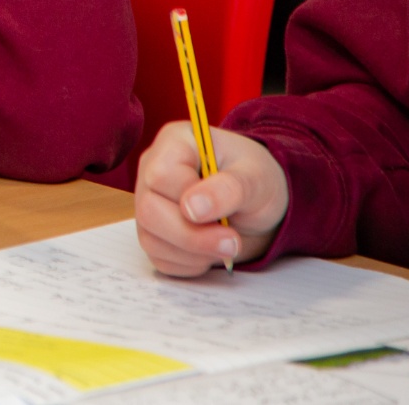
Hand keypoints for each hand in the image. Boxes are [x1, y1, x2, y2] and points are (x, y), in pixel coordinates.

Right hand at [133, 123, 289, 276]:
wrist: (260, 208)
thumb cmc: (257, 181)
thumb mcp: (255, 179)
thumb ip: (227, 188)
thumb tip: (191, 208)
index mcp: (175, 144)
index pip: (161, 176)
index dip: (188, 200)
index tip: (223, 215)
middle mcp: (152, 171)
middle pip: (149, 210)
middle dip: (192, 236)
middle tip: (232, 242)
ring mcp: (149, 203)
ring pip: (150, 238)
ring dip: (194, 252)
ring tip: (227, 245)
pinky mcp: (154, 232)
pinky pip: (159, 257)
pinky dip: (189, 264)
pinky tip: (210, 252)